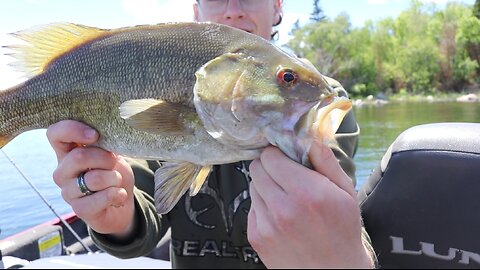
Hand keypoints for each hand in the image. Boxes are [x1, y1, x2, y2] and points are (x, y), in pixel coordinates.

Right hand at [47, 120, 135, 235]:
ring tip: (116, 181)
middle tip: (114, 163)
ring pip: (95, 178)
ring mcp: (68, 191)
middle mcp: (62, 171)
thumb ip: (103, 143)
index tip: (95, 135)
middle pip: (79, 157)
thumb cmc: (113, 172)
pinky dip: (118, 194)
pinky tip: (119, 195)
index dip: (73, 129)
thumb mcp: (111, 153)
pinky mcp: (79, 209)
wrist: (122, 201)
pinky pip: (104, 197)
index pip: (55, 133)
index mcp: (67, 152)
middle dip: (106, 158)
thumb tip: (105, 134)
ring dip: (115, 178)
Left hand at [247, 141, 373, 267]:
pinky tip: (280, 216)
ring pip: (252, 187)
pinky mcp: (256, 237)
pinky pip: (252, 207)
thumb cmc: (342, 231)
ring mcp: (266, 225)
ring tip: (286, 199)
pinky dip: (263, 206)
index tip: (287, 158)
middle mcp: (282, 209)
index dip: (278, 154)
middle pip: (256, 169)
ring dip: (266, 187)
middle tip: (285, 176)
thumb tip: (309, 135)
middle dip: (270, 168)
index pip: (270, 156)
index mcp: (306, 193)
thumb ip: (325, 161)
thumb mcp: (345, 192)